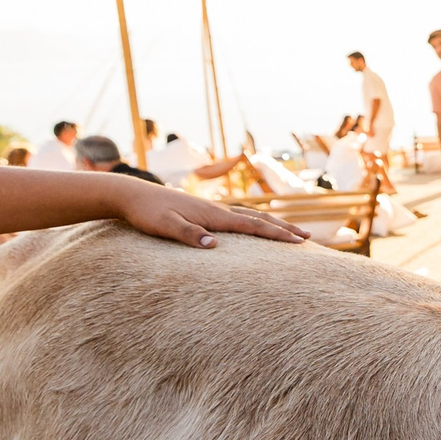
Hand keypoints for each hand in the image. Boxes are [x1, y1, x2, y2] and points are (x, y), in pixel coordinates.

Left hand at [114, 182, 306, 248]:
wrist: (132, 194)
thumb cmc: (147, 213)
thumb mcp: (164, 226)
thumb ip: (188, 234)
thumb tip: (214, 245)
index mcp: (213, 215)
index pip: (253, 225)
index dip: (278, 234)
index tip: (299, 242)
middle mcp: (218, 210)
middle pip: (259, 219)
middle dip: (284, 229)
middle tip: (308, 238)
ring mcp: (212, 210)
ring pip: (250, 216)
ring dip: (272, 224)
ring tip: (289, 232)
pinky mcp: (204, 212)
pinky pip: (238, 217)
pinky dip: (254, 222)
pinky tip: (255, 226)